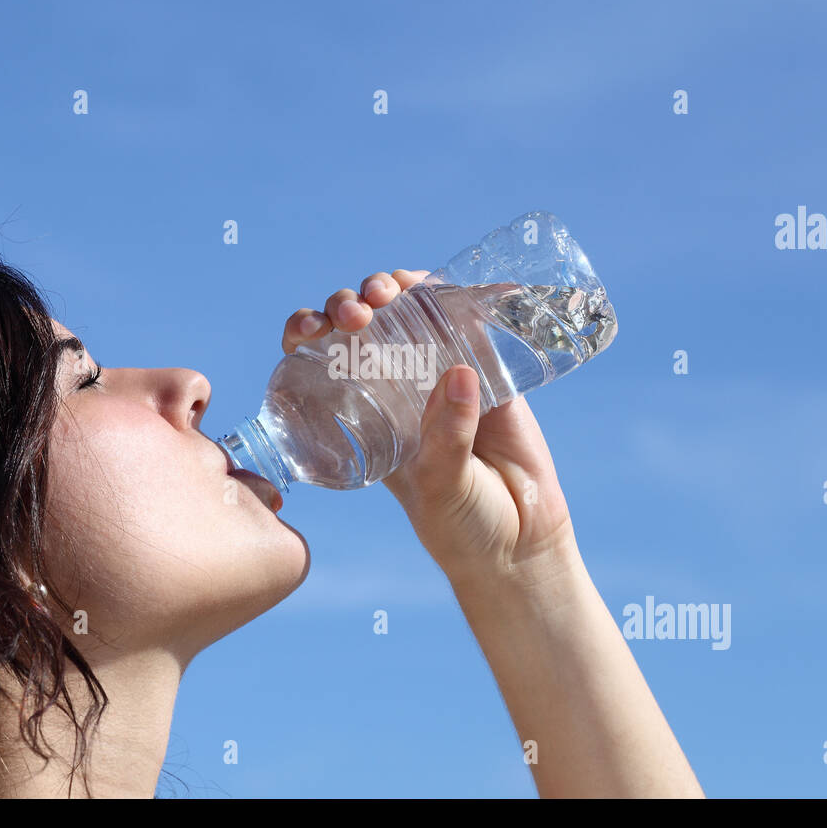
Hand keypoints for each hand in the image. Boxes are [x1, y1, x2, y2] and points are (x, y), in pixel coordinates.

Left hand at [281, 268, 582, 590]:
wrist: (519, 544)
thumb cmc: (462, 526)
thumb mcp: (439, 489)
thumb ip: (447, 439)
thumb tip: (460, 374)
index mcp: (363, 415)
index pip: (319, 360)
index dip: (307, 332)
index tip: (309, 329)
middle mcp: (396, 387)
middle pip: (362, 325)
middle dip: (350, 304)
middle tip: (358, 314)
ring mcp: (443, 374)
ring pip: (412, 312)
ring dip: (398, 288)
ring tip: (395, 291)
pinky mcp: (489, 371)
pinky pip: (473, 323)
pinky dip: (468, 295)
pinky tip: (467, 283)